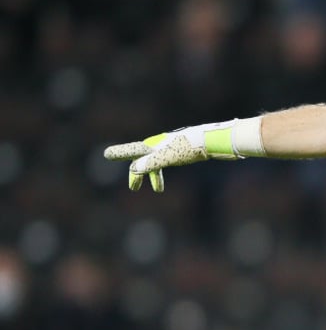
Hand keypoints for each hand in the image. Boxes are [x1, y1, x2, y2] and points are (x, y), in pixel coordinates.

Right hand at [104, 122, 240, 191]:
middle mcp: (162, 144)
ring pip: (159, 162)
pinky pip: (171, 161)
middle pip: (145, 159)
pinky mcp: (185, 150)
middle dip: (138, 173)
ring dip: (155, 175)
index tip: (107, 154)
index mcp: (155, 145)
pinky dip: (168, 170)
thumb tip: (134, 169)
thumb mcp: (167, 157)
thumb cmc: (190, 148)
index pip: (133, 151)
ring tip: (158, 190)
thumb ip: (150, 163)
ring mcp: (174, 147)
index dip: (120, 153)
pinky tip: (173, 172)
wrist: (214, 140)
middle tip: (134, 188)